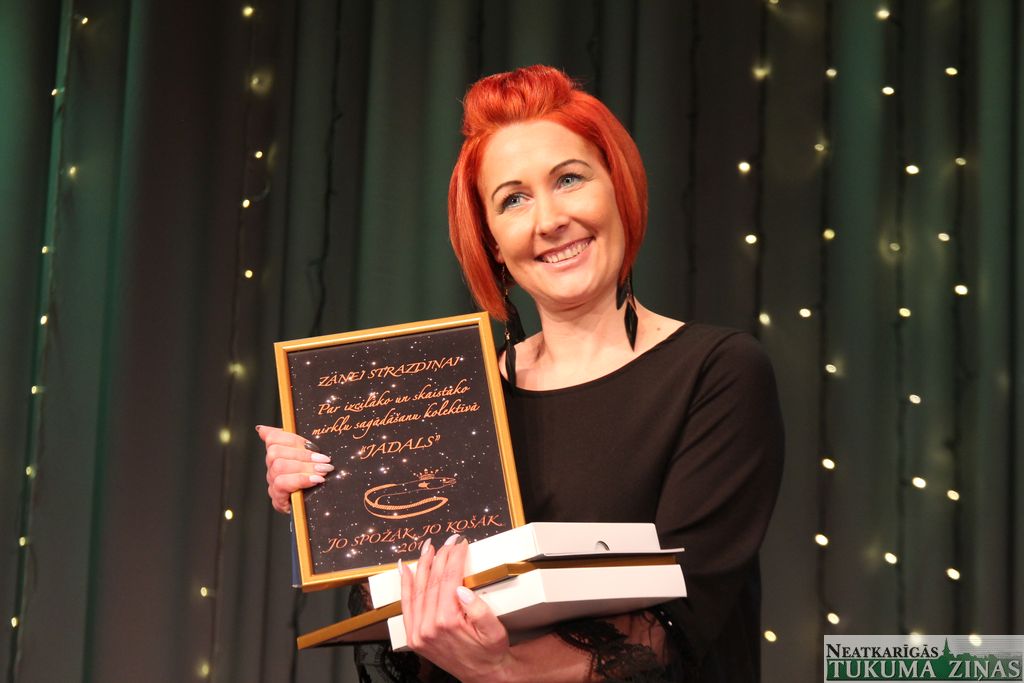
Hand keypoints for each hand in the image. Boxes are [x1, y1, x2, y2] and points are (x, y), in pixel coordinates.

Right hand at [256, 425, 332, 513]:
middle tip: (324, 460)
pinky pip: (281, 484)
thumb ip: (300, 443)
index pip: (274, 438)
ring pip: (278, 467)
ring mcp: (273, 482)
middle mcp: (272, 466)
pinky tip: (316, 480)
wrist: (312, 507)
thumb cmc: (313, 478)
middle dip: (303, 455)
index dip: (293, 438)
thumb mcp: (310, 459)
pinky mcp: (277, 498)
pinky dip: (300, 480)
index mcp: (279, 453)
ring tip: (323, 470)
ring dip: (305, 467)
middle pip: (275, 452)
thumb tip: (268, 429)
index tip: (313, 445)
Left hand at [401, 534, 511, 682]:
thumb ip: (480, 610)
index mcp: (448, 622)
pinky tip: (405, 570)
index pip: (449, 579)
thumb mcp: (494, 631)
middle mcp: (429, 627)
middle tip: (449, 541)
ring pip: (418, 590)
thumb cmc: (490, 651)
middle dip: (440, 557)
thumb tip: (461, 589)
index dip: (454, 558)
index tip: (460, 544)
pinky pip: (407, 605)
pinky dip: (405, 586)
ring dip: (422, 565)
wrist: (482, 674)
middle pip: (433, 581)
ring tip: (428, 548)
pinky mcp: (414, 636)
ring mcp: (418, 632)